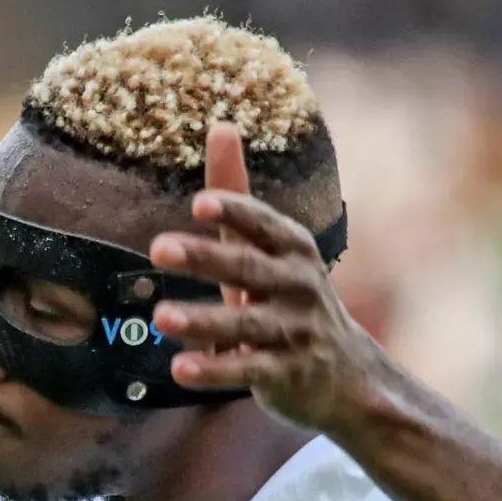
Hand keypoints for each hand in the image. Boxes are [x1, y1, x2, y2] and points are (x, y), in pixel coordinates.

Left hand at [148, 122, 394, 432]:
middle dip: (203, 258)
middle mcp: (298, 284)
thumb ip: (236, 194)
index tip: (199, 205)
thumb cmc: (289, 298)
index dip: (233, 213)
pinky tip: (180, 369)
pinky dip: (214, 370)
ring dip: (202, 320)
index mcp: (292, 247)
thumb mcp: (267, 247)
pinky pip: (246, 370)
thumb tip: (220, 125)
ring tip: (161, 316)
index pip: (261, 224)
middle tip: (157, 249)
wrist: (344, 374)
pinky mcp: (286, 374)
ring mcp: (294, 331)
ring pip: (242, 324)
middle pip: (246, 268)